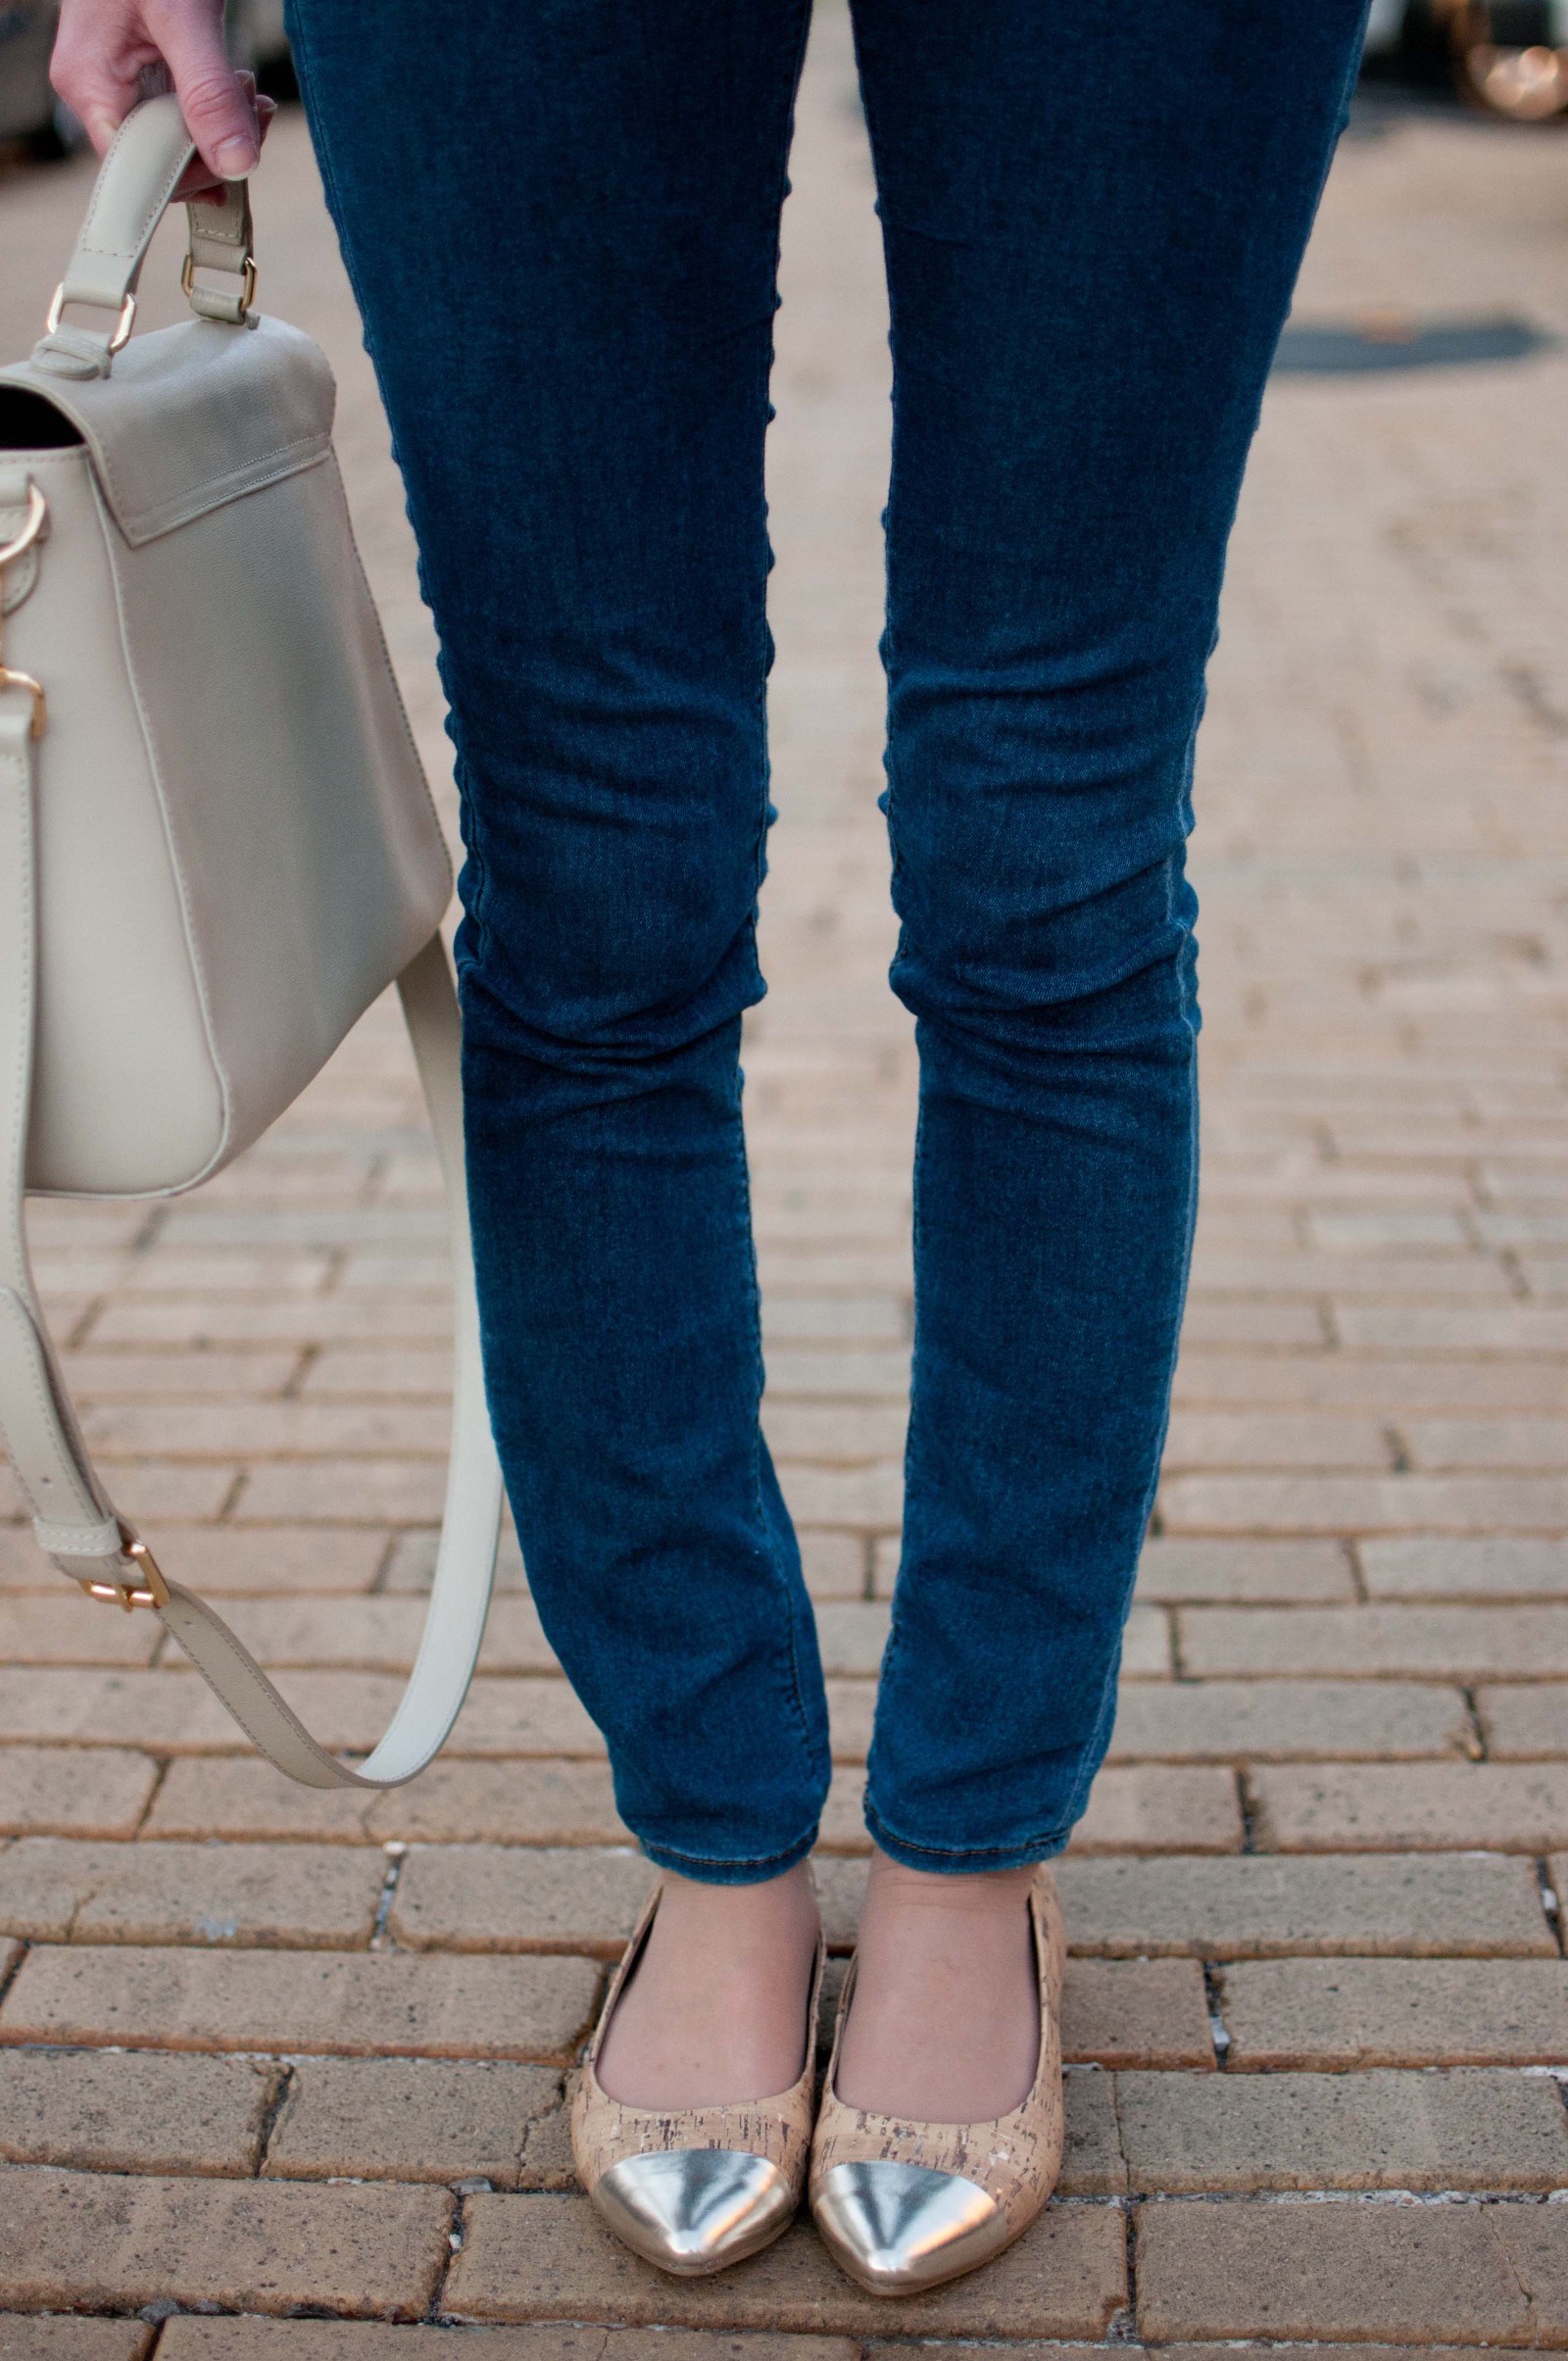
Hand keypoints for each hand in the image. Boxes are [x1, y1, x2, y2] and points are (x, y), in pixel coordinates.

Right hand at [51, 0, 275, 199]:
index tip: (235, 158)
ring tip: (249, 96)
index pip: (135, 170)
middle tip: (254, 116)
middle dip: (213, 150)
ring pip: (173, 142)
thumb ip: (207, 92)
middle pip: (157, 161)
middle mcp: (96, 90)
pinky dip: (214, 111)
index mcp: (89, 83)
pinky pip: (177, 116)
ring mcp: (116, 82)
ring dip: (221, 131)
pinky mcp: (141, 73)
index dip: (187, 177)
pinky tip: (238, 91)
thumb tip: (236, 164)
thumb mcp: (184, 17)